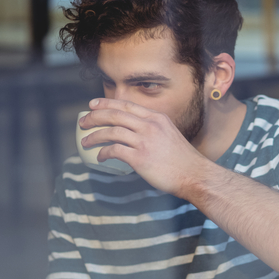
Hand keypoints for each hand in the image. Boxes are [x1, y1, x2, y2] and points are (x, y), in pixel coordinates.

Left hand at [80, 99, 210, 195]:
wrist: (195, 175)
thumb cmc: (183, 160)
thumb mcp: (169, 134)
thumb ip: (153, 130)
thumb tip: (135, 134)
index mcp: (157, 118)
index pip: (126, 105)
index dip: (106, 103)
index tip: (92, 105)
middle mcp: (150, 126)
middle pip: (115, 115)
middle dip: (95, 117)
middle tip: (83, 122)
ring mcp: (145, 141)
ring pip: (111, 131)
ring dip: (95, 136)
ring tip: (85, 142)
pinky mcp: (140, 158)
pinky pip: (115, 151)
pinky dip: (103, 152)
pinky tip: (100, 157)